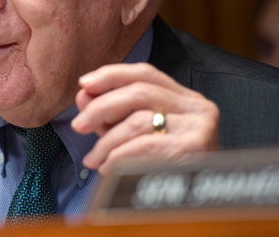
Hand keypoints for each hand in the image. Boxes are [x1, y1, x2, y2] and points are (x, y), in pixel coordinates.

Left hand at [70, 62, 219, 174]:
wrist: (190, 206)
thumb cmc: (161, 167)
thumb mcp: (133, 134)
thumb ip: (111, 114)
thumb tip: (84, 95)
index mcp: (184, 98)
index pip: (144, 73)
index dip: (111, 75)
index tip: (84, 84)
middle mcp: (197, 107)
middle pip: (139, 92)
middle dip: (101, 107)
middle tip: (78, 126)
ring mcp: (200, 126)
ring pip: (138, 120)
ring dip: (106, 141)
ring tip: (93, 160)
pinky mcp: (196, 148)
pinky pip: (145, 145)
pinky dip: (119, 156)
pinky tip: (108, 168)